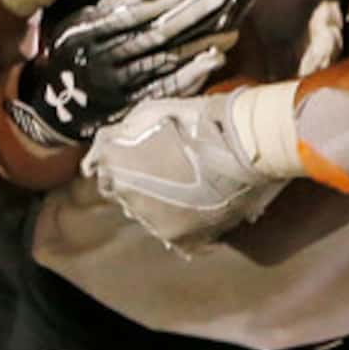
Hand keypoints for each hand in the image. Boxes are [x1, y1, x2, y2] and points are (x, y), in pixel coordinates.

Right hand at [4, 0, 234, 148]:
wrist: (53, 111)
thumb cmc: (68, 56)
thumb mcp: (73, 27)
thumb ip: (105, 10)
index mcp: (83, 37)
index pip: (129, 16)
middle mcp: (100, 63)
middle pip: (152, 36)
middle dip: (189, 14)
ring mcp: (116, 88)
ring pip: (164, 62)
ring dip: (198, 45)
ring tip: (229, 30)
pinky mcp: (129, 108)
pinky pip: (164, 90)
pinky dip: (190, 75)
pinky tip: (212, 60)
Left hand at [84, 90, 288, 248]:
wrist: (244, 143)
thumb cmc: (200, 119)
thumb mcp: (152, 111)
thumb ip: (126, 130)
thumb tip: (115, 140)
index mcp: (116, 165)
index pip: (104, 172)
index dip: (123, 164)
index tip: (138, 159)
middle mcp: (128, 198)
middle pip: (127, 196)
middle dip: (142, 186)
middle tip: (170, 172)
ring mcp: (155, 222)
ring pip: (150, 217)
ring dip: (163, 206)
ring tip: (190, 190)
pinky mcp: (183, 238)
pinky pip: (176, 237)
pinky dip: (184, 224)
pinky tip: (199, 211)